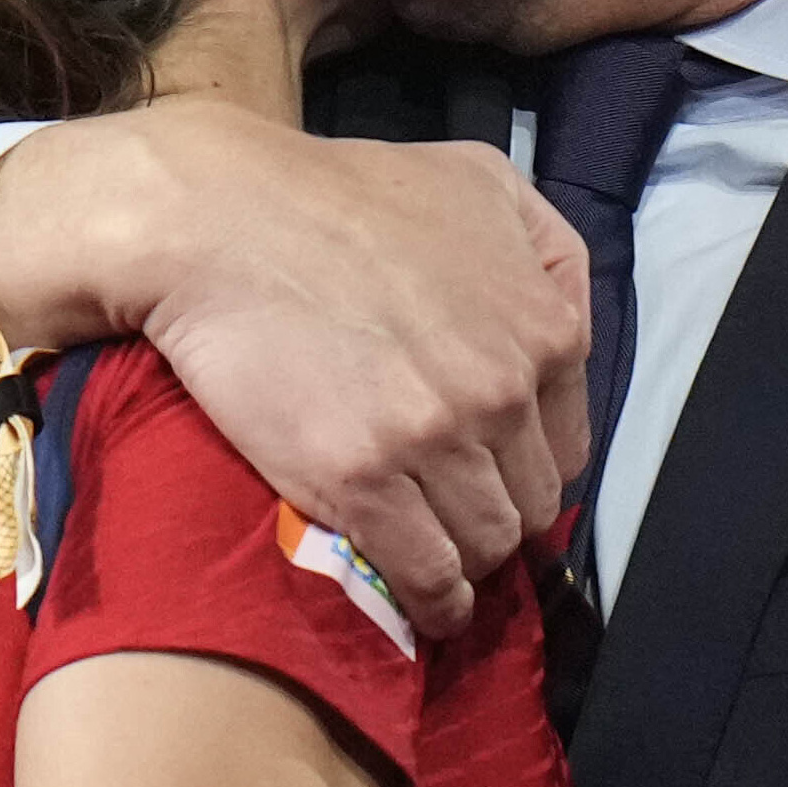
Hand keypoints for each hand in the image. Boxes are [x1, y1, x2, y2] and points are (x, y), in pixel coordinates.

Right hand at [0, 103, 588, 636]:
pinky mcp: (359, 481)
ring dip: (463, 563)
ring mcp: (433, 440)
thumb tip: (560, 325)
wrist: (218, 219)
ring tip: (434, 567)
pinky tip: (423, 606)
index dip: (526, 469)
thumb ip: (543, 249)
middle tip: (450, 519)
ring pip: (483, 545)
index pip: (568, 448)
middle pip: (530, 504)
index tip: (490, 479)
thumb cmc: (337, 192)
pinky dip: (434, 602)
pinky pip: (428, 574)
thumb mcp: (478, 180)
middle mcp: (502, 390)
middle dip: (495, 517)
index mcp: (543, 330)